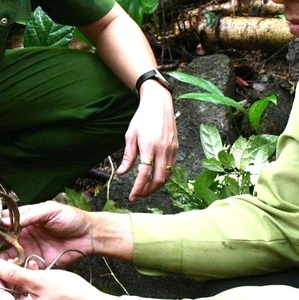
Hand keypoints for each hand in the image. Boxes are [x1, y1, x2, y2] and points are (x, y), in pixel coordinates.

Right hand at [0, 201, 93, 267]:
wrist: (89, 235)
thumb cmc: (71, 218)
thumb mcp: (50, 210)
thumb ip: (29, 215)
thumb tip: (5, 219)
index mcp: (28, 219)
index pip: (6, 222)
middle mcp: (26, 234)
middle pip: (5, 239)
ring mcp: (31, 248)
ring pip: (12, 255)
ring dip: (5, 258)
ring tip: (3, 261)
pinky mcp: (38, 262)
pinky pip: (24, 266)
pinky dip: (18, 268)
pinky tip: (18, 268)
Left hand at [116, 83, 177, 199]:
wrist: (159, 103)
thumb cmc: (142, 118)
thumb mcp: (130, 135)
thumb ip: (128, 156)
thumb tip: (122, 173)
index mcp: (149, 146)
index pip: (144, 174)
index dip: (138, 188)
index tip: (132, 196)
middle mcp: (163, 149)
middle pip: (158, 179)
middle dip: (148, 191)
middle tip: (138, 195)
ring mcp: (172, 149)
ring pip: (167, 175)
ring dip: (156, 185)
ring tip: (145, 189)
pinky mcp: (177, 148)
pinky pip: (172, 167)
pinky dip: (164, 176)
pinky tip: (155, 177)